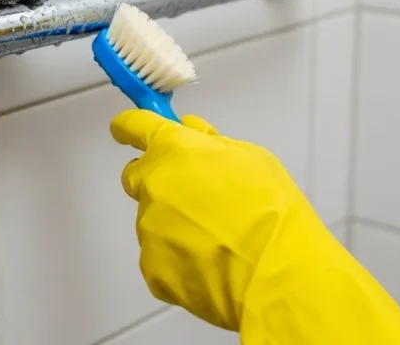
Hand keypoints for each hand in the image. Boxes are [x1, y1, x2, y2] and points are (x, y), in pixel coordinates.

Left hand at [111, 109, 399, 343]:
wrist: (274, 273)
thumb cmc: (270, 210)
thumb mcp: (252, 158)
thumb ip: (212, 143)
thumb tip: (192, 133)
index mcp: (174, 150)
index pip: (136, 126)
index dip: (130, 125)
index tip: (125, 128)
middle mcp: (153, 186)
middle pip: (137, 176)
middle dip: (158, 179)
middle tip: (194, 194)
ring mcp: (148, 229)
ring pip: (152, 219)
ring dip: (174, 222)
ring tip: (217, 238)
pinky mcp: (151, 268)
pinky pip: (159, 256)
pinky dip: (178, 258)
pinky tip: (210, 263)